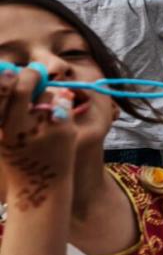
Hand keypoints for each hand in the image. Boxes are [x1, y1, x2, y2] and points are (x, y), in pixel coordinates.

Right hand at [0, 67, 75, 210]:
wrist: (40, 187)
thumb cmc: (20, 154)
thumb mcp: (4, 134)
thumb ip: (8, 106)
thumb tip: (16, 69)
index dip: (3, 77)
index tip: (8, 68)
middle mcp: (17, 128)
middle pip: (25, 86)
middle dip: (32, 74)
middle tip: (35, 71)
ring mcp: (42, 128)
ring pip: (49, 93)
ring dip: (49, 97)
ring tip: (45, 116)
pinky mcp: (63, 129)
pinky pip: (65, 102)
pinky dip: (63, 104)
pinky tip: (58, 120)